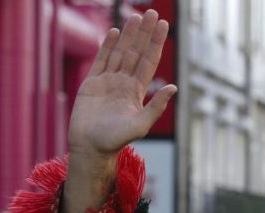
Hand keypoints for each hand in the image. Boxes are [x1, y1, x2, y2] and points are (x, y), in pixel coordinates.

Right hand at [68, 10, 174, 158]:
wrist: (90, 147)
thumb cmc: (115, 141)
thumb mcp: (141, 125)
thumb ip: (156, 107)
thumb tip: (174, 88)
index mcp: (137, 91)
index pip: (149, 61)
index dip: (156, 43)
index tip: (163, 25)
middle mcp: (124, 83)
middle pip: (136, 52)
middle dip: (145, 33)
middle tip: (152, 12)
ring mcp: (107, 82)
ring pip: (120, 52)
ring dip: (128, 35)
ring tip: (136, 17)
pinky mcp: (91, 84)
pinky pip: (101, 60)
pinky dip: (108, 46)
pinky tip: (115, 32)